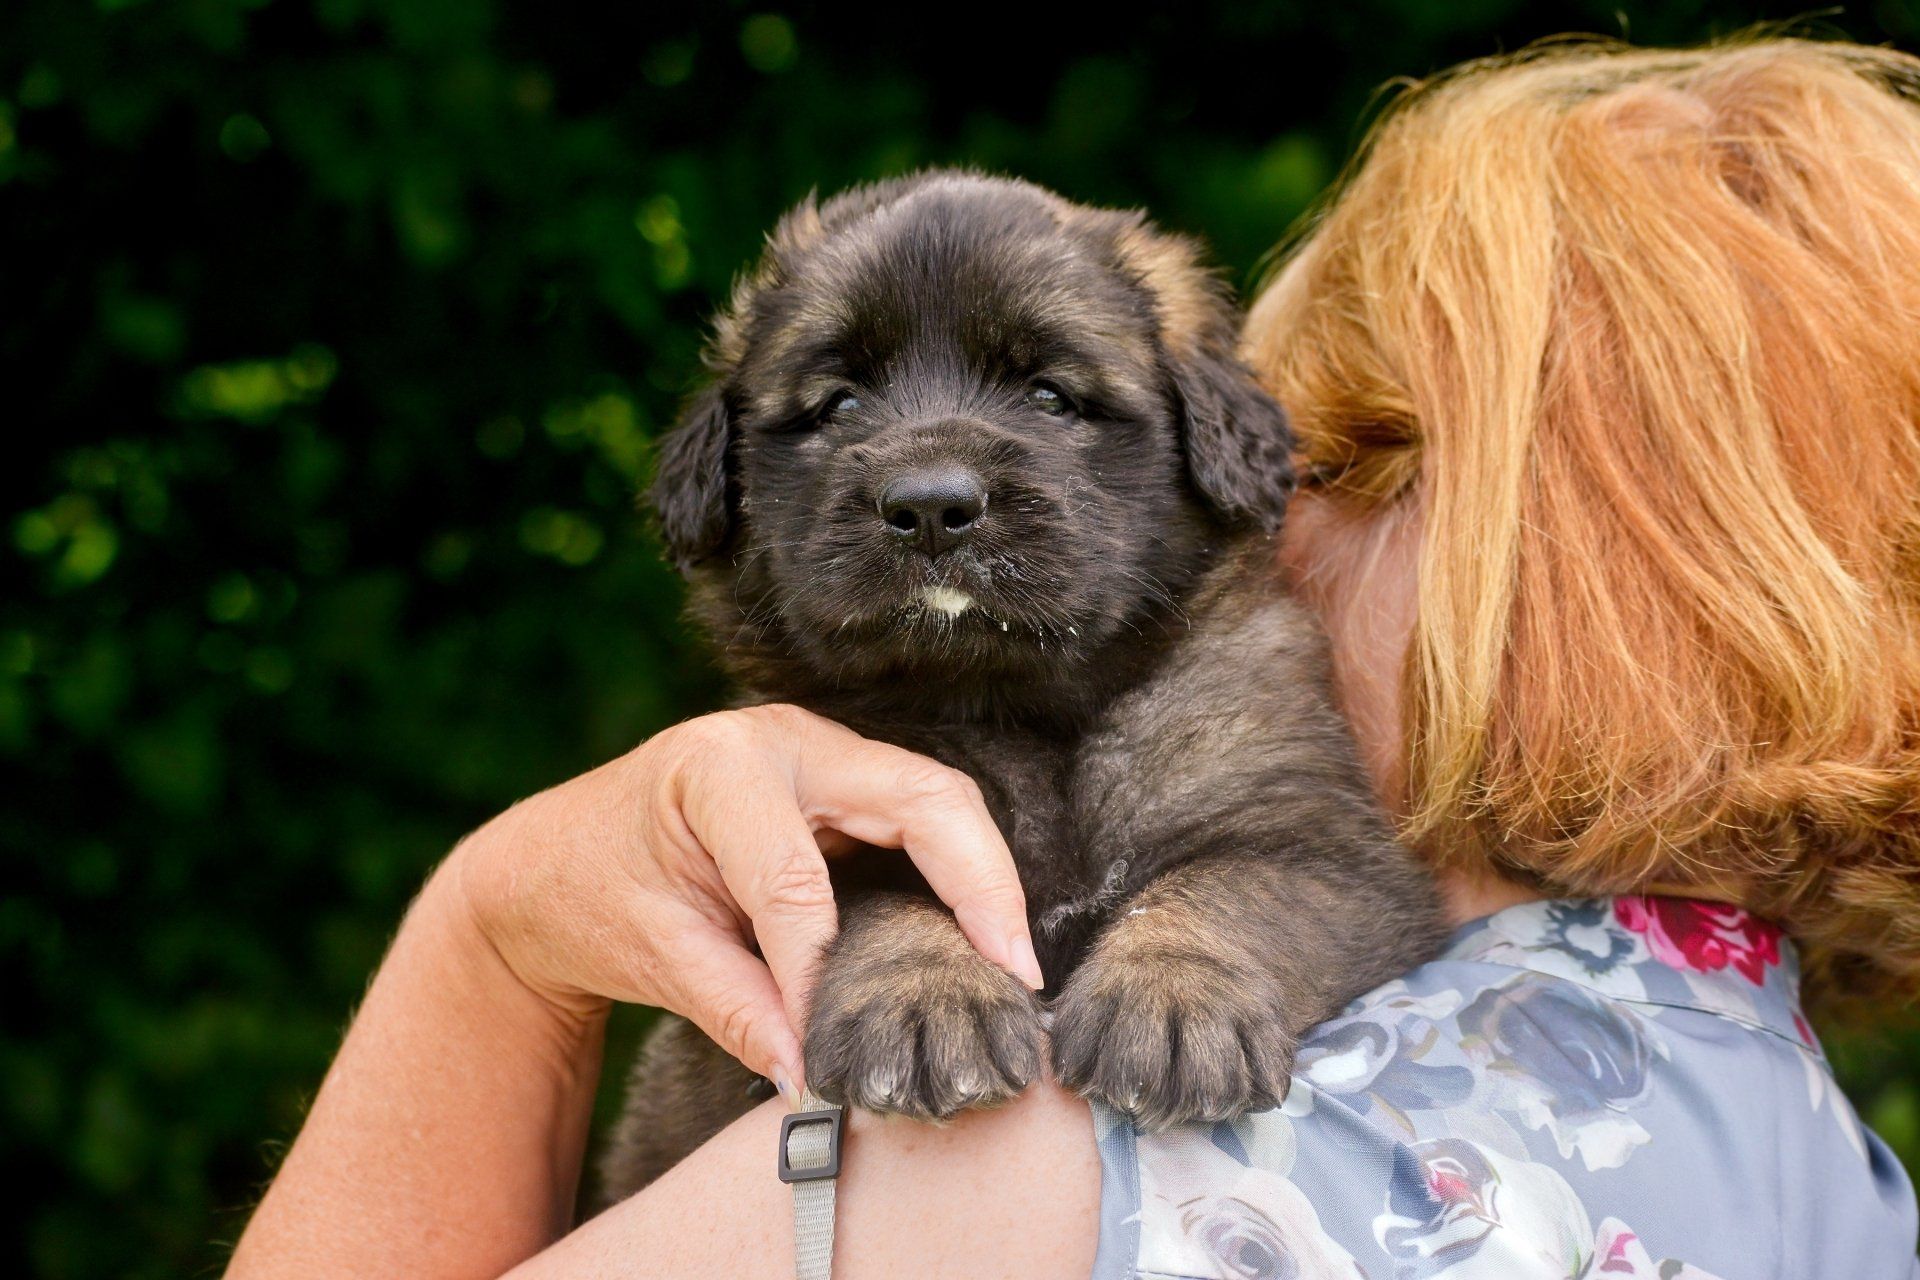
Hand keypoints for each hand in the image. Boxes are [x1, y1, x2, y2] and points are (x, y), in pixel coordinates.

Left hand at [449, 703, 1042, 1095]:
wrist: (557, 857)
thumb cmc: (589, 893)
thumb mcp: (653, 956)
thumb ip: (736, 1011)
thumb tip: (810, 1078)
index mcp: (719, 768)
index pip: (795, 877)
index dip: (821, 968)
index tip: (838, 1050)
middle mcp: (786, 740)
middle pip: (921, 799)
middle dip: (980, 886)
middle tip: (1016, 976)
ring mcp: (824, 753)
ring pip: (940, 802)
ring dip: (984, 881)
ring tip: (1014, 969)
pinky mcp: (845, 783)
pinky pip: (923, 820)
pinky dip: (961, 877)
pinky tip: (982, 943)